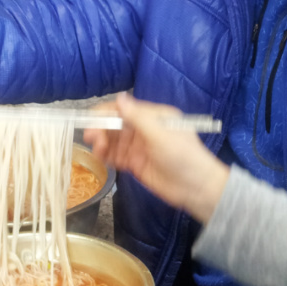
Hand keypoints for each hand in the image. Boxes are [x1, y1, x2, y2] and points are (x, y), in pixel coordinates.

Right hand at [83, 93, 228, 222]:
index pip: (125, 109)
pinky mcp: (136, 164)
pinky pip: (116, 156)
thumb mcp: (160, 133)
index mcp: (154, 116)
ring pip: (114, 141)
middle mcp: (145, 129)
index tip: (90, 118)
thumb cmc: (183, 156)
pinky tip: (101, 158)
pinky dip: (106, 156)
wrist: (196, 188)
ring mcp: (139, 147)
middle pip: (116, 125)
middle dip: (101, 129)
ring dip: (102, 143)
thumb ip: (138, 116)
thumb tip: (120, 97)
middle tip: (91, 138)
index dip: (106, 113)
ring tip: (97, 151)